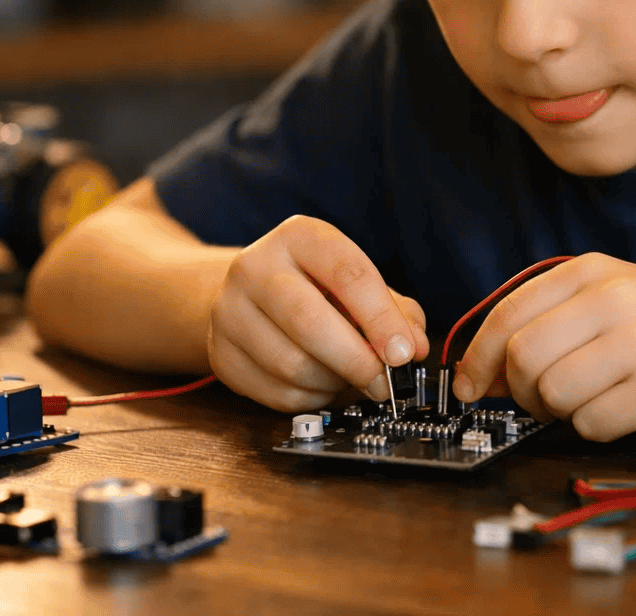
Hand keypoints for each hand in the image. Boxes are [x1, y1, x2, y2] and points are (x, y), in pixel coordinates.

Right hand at [207, 214, 428, 412]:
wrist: (247, 296)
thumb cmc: (316, 288)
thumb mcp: (358, 282)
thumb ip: (395, 310)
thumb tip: (414, 347)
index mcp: (298, 237)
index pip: (347, 273)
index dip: (381, 319)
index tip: (405, 353)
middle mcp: (255, 267)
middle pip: (310, 322)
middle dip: (358, 361)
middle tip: (385, 382)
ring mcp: (229, 312)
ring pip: (292, 365)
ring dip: (335, 383)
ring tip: (352, 379)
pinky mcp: (221, 355)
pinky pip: (277, 393)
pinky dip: (312, 398)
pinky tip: (323, 385)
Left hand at [451, 253, 635, 440]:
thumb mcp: (619, 297)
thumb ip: (555, 320)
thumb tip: (484, 371)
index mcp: (593, 270)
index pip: (506, 315)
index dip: (477, 359)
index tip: (468, 387)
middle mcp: (613, 298)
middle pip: (522, 358)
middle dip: (520, 392)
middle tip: (541, 402)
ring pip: (552, 394)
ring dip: (563, 412)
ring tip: (598, 399)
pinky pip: (592, 424)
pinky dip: (599, 429)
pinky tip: (629, 410)